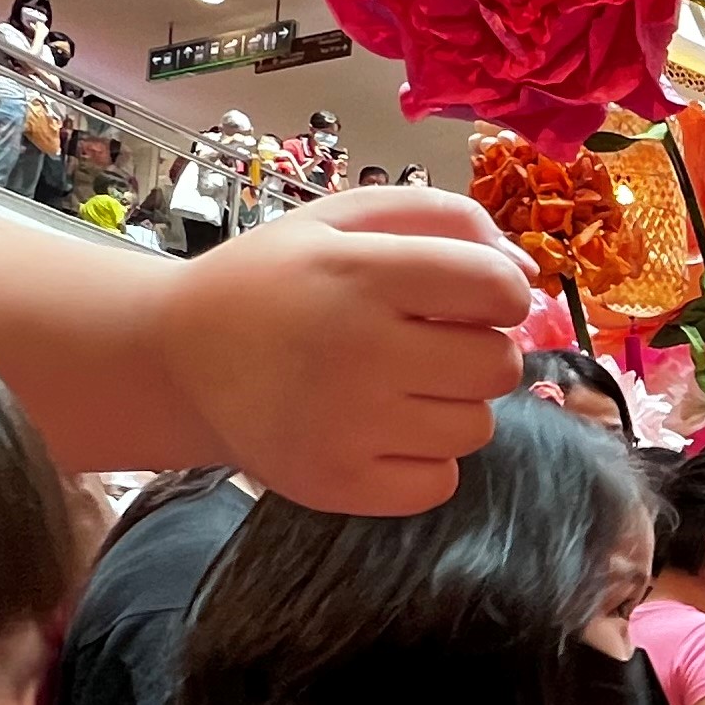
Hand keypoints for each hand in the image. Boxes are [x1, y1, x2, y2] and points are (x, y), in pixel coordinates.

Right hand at [158, 190, 531, 514]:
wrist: (180, 358)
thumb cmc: (275, 281)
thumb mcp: (343, 219)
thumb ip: (443, 219)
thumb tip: (525, 271)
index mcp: (361, 275)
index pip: (496, 289)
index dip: (500, 292)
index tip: (470, 297)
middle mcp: (357, 353)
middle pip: (498, 365)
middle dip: (480, 350)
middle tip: (429, 343)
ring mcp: (346, 428)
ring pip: (476, 428)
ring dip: (453, 405)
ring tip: (397, 386)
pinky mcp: (336, 485)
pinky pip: (440, 482)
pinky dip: (425, 460)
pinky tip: (383, 430)